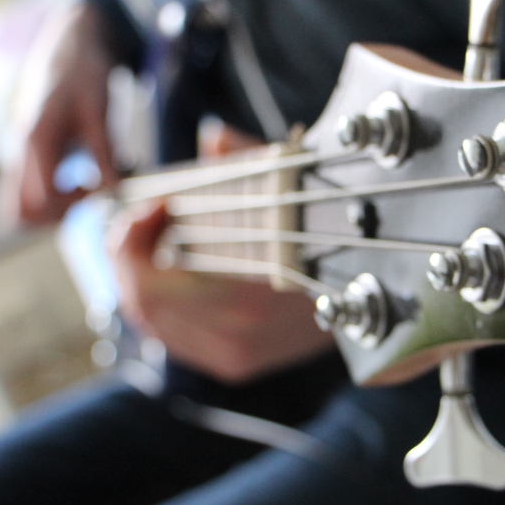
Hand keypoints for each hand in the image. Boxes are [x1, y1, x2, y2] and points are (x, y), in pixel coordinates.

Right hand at [2, 2, 118, 225]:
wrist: (68, 43)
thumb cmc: (84, 71)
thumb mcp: (99, 109)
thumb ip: (104, 152)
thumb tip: (113, 192)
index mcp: (34, 141)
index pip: (38, 201)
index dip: (70, 205)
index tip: (98, 186)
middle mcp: (20, 152)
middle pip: (21, 215)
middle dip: (57, 217)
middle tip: (90, 194)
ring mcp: (22, 155)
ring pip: (23, 207)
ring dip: (56, 209)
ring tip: (89, 185)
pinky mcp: (31, 155)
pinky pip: (32, 191)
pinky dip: (56, 195)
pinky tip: (86, 175)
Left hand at [108, 121, 334, 383]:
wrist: (376, 296)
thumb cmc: (336, 233)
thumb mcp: (297, 188)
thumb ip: (248, 163)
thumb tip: (212, 139)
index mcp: (244, 302)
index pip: (149, 287)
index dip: (131, 244)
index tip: (151, 205)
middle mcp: (233, 339)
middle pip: (141, 305)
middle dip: (128, 256)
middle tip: (138, 218)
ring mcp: (232, 357)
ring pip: (152, 322)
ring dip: (140, 277)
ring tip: (147, 238)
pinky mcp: (234, 364)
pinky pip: (173, 335)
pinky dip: (160, 300)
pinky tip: (169, 269)